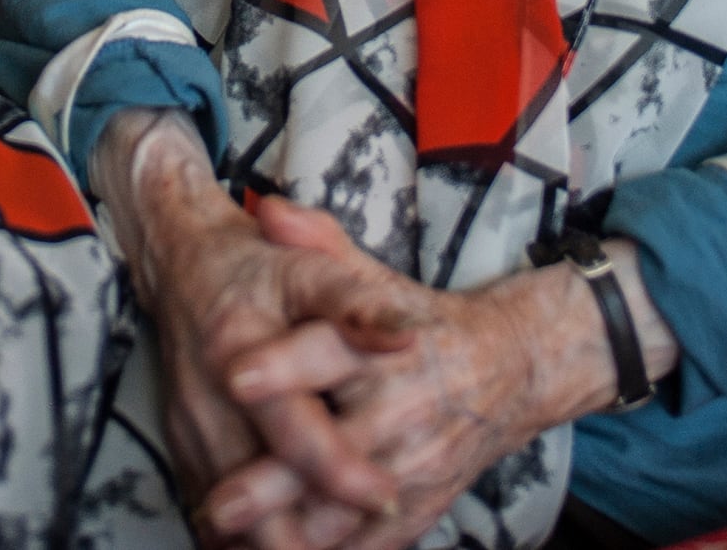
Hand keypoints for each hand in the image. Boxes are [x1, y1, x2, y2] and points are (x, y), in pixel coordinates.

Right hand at [93, 114, 417, 545]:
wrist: (184, 267)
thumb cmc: (257, 268)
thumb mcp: (312, 267)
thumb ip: (360, 302)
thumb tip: (410, 333)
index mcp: (239, 349)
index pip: (293, 431)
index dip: (341, 472)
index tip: (388, 496)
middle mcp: (206, 401)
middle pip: (253, 497)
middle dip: (307, 535)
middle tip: (367, 533)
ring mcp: (189, 434)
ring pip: (229, 519)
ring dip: (280, 540)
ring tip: (333, 548)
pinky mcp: (183, 452)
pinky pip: (216, 512)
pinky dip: (254, 536)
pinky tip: (296, 542)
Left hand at [203, 202, 669, 549]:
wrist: (509, 369)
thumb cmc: (422, 321)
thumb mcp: (373, 276)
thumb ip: (317, 244)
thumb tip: (269, 209)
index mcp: (385, 347)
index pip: (329, 352)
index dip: (284, 365)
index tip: (236, 375)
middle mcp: (402, 410)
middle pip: (331, 449)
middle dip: (274, 481)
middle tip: (218, 501)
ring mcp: (412, 466)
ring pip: (345, 510)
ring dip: (291, 535)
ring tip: (234, 542)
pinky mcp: (420, 506)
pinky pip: (372, 544)